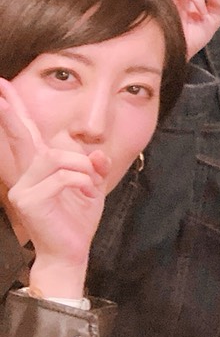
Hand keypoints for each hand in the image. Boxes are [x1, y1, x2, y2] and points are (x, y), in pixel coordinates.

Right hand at [1, 80, 108, 296]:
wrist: (71, 251)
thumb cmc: (77, 218)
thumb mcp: (91, 184)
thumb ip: (92, 164)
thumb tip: (94, 154)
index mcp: (38, 167)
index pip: (26, 134)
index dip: (13, 110)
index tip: (2, 85)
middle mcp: (24, 174)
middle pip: (21, 135)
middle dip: (11, 110)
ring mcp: (22, 186)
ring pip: (58, 155)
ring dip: (82, 167)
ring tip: (88, 185)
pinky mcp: (27, 199)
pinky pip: (65, 175)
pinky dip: (83, 181)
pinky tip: (85, 194)